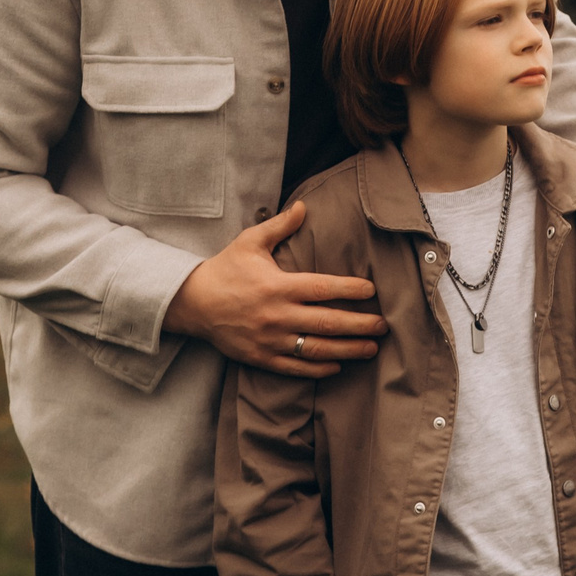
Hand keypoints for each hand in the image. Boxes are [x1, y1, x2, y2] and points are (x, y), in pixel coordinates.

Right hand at [164, 201, 380, 376]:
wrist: (191, 303)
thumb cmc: (225, 269)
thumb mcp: (250, 242)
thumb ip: (280, 226)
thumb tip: (304, 207)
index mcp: (278, 285)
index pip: (323, 288)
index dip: (350, 289)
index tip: (372, 290)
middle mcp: (277, 315)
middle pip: (328, 323)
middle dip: (360, 325)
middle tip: (384, 325)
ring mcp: (270, 340)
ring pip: (316, 349)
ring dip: (348, 350)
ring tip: (371, 348)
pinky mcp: (261, 358)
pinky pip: (295, 368)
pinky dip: (319, 369)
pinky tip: (338, 364)